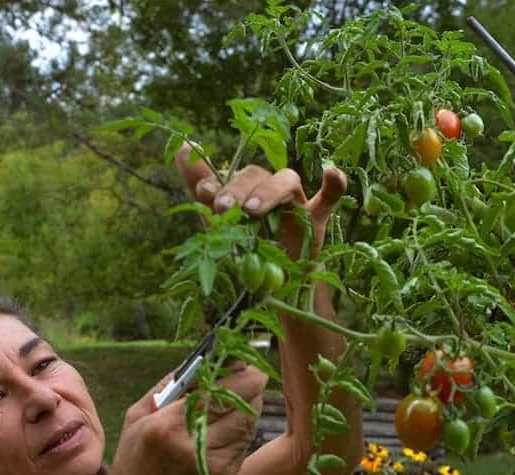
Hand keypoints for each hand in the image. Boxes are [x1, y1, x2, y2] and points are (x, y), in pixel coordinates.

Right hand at [101, 363, 267, 474]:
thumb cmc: (135, 464)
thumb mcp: (137, 418)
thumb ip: (169, 386)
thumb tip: (201, 360)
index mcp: (168, 425)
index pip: (217, 389)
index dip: (237, 371)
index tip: (241, 360)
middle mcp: (195, 444)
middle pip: (242, 404)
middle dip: (252, 384)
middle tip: (252, 373)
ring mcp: (215, 464)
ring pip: (249, 423)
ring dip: (250, 404)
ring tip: (242, 394)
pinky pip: (244, 443)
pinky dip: (243, 427)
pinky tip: (232, 422)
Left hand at [175, 143, 347, 259]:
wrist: (275, 286)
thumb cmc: (247, 247)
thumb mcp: (218, 222)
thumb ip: (201, 186)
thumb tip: (180, 148)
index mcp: (245, 188)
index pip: (232, 174)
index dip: (219, 181)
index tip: (204, 194)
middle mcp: (269, 189)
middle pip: (256, 175)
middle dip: (237, 189)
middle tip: (224, 209)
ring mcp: (295, 203)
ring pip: (285, 180)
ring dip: (269, 191)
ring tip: (253, 210)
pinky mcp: (316, 220)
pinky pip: (329, 198)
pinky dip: (334, 185)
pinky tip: (333, 173)